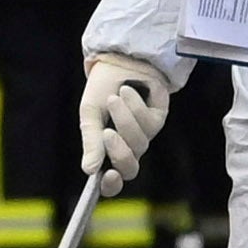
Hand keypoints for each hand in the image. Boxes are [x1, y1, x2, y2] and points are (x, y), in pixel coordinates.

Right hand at [79, 52, 171, 180]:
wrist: (119, 61)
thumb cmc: (101, 89)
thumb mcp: (90, 114)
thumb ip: (91, 141)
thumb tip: (89, 170)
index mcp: (107, 151)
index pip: (111, 181)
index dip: (111, 185)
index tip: (107, 177)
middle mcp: (127, 148)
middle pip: (130, 168)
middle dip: (120, 153)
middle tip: (107, 133)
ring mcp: (144, 135)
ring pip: (139, 143)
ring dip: (125, 120)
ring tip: (115, 98)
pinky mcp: (157, 120)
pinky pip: (148, 123)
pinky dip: (136, 107)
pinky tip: (128, 92)